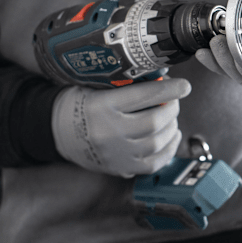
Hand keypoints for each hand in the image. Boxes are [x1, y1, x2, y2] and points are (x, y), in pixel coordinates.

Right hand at [51, 78, 190, 177]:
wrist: (57, 131)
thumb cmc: (81, 102)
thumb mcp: (95, 84)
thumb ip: (124, 81)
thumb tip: (162, 75)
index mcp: (101, 106)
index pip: (143, 95)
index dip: (169, 89)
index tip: (184, 85)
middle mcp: (108, 132)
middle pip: (154, 121)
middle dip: (172, 108)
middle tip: (174, 100)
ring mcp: (115, 154)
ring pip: (157, 142)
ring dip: (172, 127)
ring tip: (171, 117)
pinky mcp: (120, 168)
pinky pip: (154, 162)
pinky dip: (169, 148)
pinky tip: (171, 136)